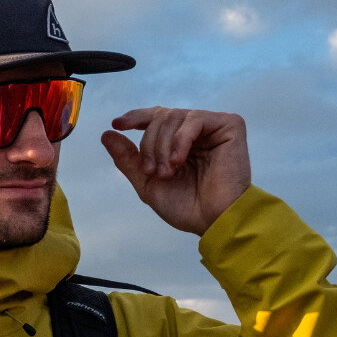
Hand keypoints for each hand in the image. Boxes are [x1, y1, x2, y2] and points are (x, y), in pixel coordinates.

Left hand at [99, 107, 251, 234]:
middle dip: (149, 144)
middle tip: (152, 171)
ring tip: (167, 172)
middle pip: (161, 116)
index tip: (118, 124)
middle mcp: (196, 131)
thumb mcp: (147, 182)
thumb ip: (128, 158)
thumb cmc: (186, 206)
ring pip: (174, 116)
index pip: (155, 117)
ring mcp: (213, 127)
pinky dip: (180, 140)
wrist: (214, 220)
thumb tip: (106, 133)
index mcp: (179, 141)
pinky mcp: (230, 126)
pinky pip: (195, 119)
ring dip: (162, 146)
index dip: (135, 117)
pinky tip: (178, 161)